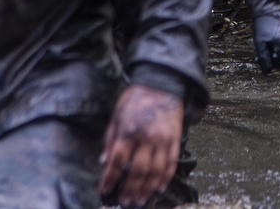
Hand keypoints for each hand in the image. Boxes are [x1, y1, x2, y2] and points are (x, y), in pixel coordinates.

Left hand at [99, 84, 184, 207]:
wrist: (162, 83)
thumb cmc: (135, 98)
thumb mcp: (117, 115)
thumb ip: (110, 139)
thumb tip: (104, 161)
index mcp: (129, 131)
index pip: (117, 161)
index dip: (110, 178)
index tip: (105, 190)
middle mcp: (147, 137)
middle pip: (137, 170)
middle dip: (130, 189)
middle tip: (125, 202)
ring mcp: (163, 139)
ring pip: (156, 171)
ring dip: (147, 189)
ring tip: (141, 200)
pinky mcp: (175, 139)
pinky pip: (172, 163)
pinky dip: (166, 178)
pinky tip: (160, 188)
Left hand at [253, 13, 279, 73]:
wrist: (268, 12)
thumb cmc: (261, 29)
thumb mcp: (259, 44)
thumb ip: (263, 58)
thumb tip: (268, 72)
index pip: (278, 63)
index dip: (270, 63)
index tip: (263, 58)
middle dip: (275, 58)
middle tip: (267, 50)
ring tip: (272, 45)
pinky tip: (278, 41)